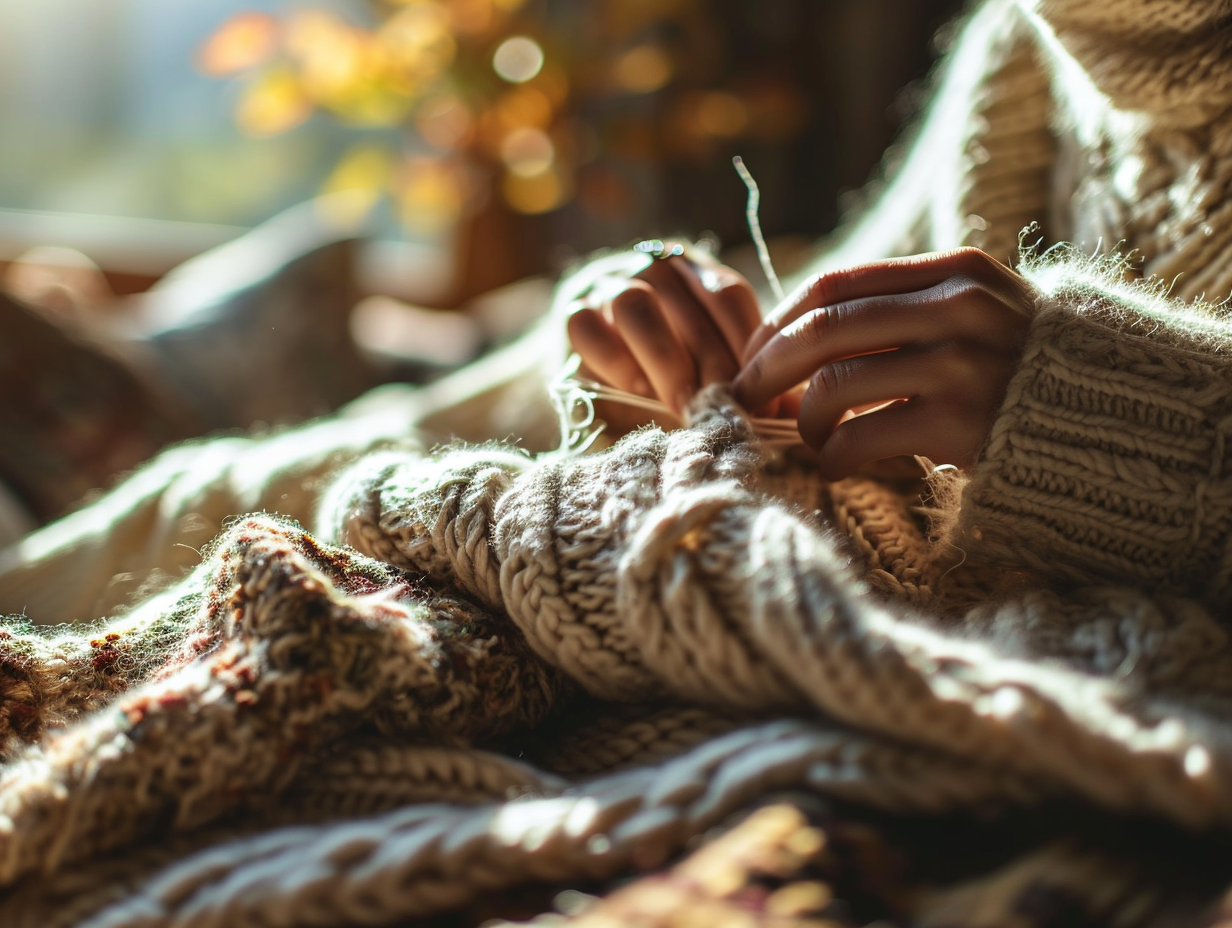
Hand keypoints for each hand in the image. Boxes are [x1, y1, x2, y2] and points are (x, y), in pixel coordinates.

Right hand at [565, 243, 765, 435]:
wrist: (589, 365)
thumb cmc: (660, 371)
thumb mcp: (706, 369)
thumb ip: (745, 385)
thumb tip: (795, 415)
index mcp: (695, 272)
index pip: (729, 295)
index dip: (747, 348)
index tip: (762, 399)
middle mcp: (651, 265)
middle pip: (689, 306)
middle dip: (713, 366)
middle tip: (726, 412)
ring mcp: (606, 283)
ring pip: (636, 305)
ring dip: (665, 361)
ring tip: (684, 405)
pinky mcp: (570, 311)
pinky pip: (588, 326)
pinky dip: (615, 361)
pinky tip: (635, 390)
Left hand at [732, 248, 1034, 477]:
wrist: (1112, 420)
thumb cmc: (1023, 370)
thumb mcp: (979, 312)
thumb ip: (907, 305)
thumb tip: (799, 329)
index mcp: (956, 271)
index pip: (835, 283)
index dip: (780, 320)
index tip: (754, 352)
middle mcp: (958, 309)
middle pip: (822, 328)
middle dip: (767, 366)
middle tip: (742, 396)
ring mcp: (961, 366)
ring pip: (834, 384)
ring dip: (802, 418)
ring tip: (808, 436)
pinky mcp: (961, 425)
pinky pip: (860, 439)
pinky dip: (832, 456)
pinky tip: (834, 466)